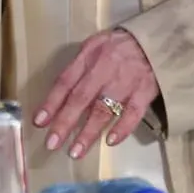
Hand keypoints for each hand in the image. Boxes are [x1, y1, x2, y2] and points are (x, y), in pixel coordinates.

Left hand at [33, 29, 159, 159]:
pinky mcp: (145, 91)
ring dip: (88, 132)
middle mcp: (104, 70)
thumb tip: (60, 92)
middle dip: (65, 122)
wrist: (154, 40)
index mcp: (88, 57)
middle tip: (51, 144)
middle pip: (81, 99)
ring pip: (104, 109)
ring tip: (75, 151)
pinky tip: (110, 141)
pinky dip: (122, 128)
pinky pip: (133, 113)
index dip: (51, 102)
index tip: (39, 122)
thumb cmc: (118, 44)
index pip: (65, 81)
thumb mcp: (93, 44)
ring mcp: (125, 82)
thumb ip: (78, 66)